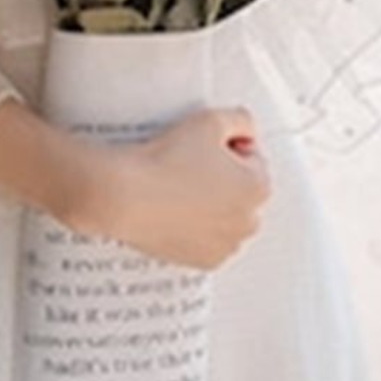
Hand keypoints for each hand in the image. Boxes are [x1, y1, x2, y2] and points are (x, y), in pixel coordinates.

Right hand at [72, 106, 270, 269]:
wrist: (123, 195)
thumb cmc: (164, 161)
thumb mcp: (209, 121)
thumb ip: (240, 120)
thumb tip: (246, 128)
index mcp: (257, 188)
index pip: (252, 160)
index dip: (226, 149)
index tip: (203, 149)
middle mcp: (247, 222)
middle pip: (241, 191)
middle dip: (224, 179)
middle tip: (189, 167)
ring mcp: (225, 245)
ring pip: (225, 217)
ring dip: (211, 205)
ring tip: (179, 188)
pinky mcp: (202, 261)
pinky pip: (207, 240)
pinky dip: (196, 228)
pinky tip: (176, 211)